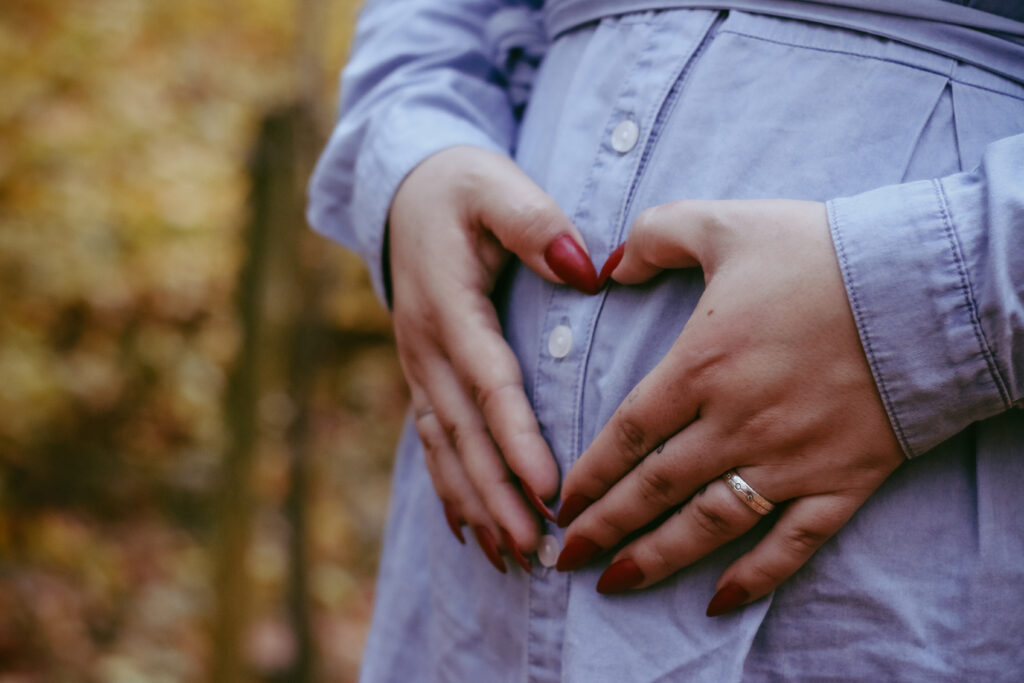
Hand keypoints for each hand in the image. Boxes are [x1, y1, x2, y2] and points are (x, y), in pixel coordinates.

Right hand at [389, 146, 612, 571]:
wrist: (403, 192)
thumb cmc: (461, 186)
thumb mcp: (496, 186)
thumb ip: (536, 224)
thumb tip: (585, 269)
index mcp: (449, 306)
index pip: (487, 382)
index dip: (516, 438)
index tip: (549, 488)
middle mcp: (426, 347)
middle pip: (464, 433)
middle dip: (497, 494)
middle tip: (534, 550)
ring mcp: (418, 366)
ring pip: (445, 448)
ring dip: (475, 504)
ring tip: (509, 558)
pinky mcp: (423, 375)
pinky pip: (434, 442)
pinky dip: (451, 488)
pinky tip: (469, 529)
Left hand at [554, 199, 904, 611]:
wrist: (927, 284)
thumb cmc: (822, 251)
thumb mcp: (725, 223)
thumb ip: (656, 235)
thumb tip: (611, 266)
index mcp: (703, 366)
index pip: (627, 434)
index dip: (589, 474)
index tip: (561, 502)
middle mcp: (737, 423)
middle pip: (655, 489)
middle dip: (606, 527)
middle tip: (567, 560)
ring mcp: (790, 459)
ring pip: (710, 525)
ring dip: (658, 558)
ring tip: (616, 584)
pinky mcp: (842, 481)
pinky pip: (792, 542)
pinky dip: (755, 577)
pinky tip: (718, 602)